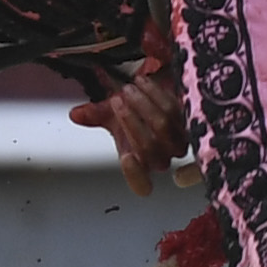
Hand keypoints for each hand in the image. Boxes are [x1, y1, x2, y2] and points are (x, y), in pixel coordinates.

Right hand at [68, 65, 187, 197]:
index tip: (126, 157)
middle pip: (148, 147)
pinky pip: (173, 108)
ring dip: (142, 104)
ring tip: (129, 87)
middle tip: (117, 100)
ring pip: (162, 125)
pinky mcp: (191, 119)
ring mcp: (179, 139)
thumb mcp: (112, 115)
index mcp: (141, 163)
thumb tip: (75, 114)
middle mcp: (162, 157)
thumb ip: (95, 117)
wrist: (156, 93)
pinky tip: (144, 81)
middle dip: (130, 121)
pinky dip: (156, 93)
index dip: (135, 175)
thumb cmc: (135, 110)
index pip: (142, 185)